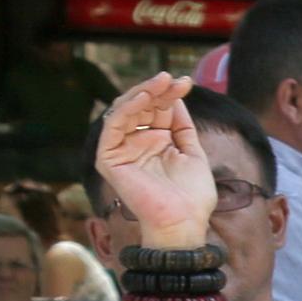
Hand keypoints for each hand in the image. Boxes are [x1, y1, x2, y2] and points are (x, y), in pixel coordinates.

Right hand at [93, 76, 218, 246]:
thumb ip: (182, 127)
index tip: (186, 81)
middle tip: (173, 79)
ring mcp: (121, 150)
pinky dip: (127, 110)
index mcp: (155, 143)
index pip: (158, 110)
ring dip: (142, 94)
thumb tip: (176, 99)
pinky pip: (113, 127)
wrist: (183, 222)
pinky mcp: (108, 158)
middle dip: (157, 90)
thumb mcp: (192, 153)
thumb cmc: (192, 196)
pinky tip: (144, 98)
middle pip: (141, 108)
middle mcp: (136, 144)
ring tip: (160, 82)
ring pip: (125, 112)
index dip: (170, 94)